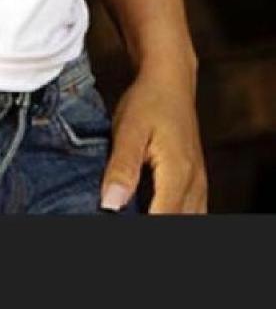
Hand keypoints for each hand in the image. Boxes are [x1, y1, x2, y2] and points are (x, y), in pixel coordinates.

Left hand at [100, 67, 207, 213]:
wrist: (171, 80)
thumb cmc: (148, 101)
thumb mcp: (128, 129)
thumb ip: (122, 167)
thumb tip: (110, 205)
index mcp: (177, 174)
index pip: (162, 221)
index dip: (142, 229)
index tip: (118, 222)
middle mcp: (194, 184)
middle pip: (178, 225)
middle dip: (152, 226)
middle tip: (123, 213)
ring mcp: (199, 185)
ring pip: (189, 221)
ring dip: (163, 220)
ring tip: (135, 212)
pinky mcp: (196, 183)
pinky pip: (192, 213)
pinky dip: (173, 216)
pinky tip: (150, 211)